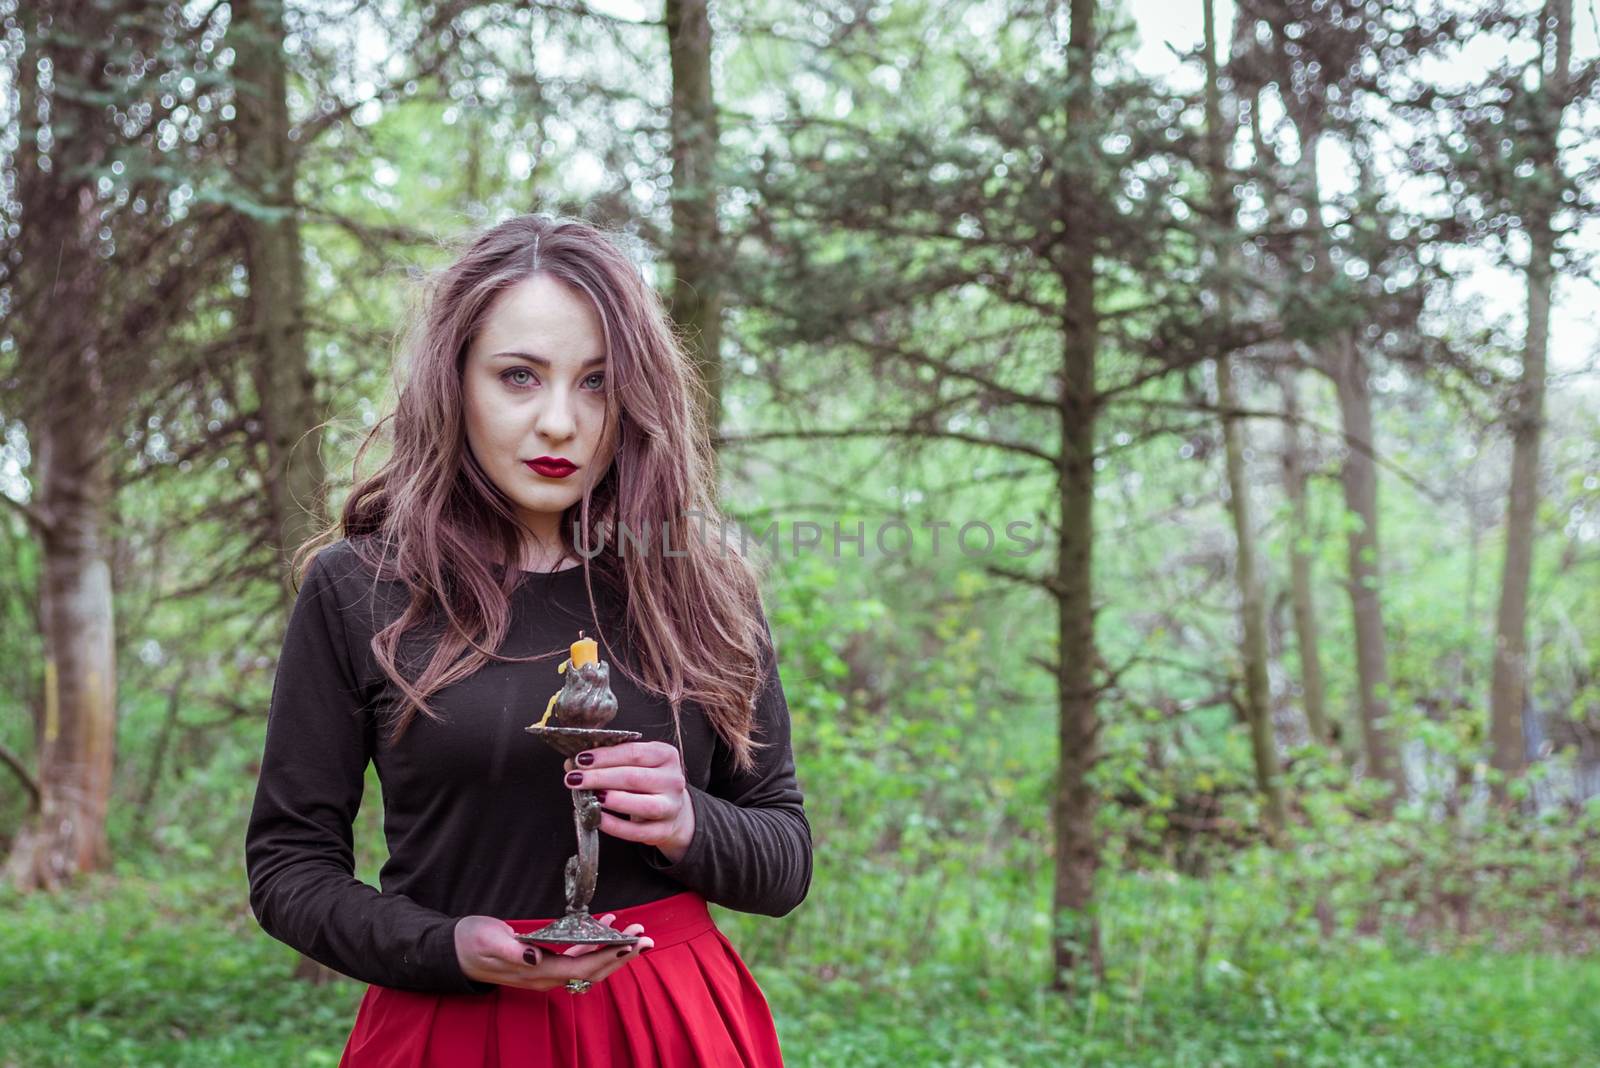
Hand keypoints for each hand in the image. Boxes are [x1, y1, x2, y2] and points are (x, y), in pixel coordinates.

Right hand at [454, 912, 655, 991]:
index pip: (582, 967)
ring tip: (634, 931)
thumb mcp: (488, 941)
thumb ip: (513, 951)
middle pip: (592, 970)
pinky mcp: (543, 962)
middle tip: (645, 938)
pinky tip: (605, 924)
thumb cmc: (470, 943)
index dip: (609, 956)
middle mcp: (545, 977)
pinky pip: (576, 956)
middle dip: (621, 955)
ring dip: (612, 948)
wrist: (453, 951)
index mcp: (537, 972)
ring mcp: (545, 971)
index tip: (631, 944)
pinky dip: (594, 942)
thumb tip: (536, 957)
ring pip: (588, 964)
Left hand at [563, 741, 695, 862]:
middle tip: (575, 779)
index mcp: (666, 756)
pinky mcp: (663, 830)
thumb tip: (572, 764)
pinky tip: (598, 819)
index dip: (605, 756)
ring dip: (612, 800)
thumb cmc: (648, 783)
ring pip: (642, 804)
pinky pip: (637, 831)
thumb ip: (608, 762)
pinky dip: (615, 826)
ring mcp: (671, 807)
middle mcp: (673, 780)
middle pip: (634, 777)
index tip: (581, 760)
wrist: (672, 811)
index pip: (634, 752)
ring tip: (590, 797)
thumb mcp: (636, 765)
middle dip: (600, 777)